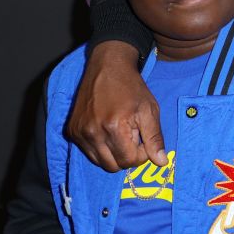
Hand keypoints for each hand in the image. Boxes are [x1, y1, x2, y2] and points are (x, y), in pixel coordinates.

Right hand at [66, 41, 166, 171]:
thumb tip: (161, 162)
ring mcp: (79, 132)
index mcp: (114, 127)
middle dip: (127, 155)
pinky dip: (99, 147)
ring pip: (99, 162)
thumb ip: (154, 138)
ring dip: (113, 153)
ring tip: (120, 132)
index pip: (129, 160)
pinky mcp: (72, 131)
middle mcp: (92, 133)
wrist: (108, 67)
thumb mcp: (149, 110)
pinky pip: (88, 152)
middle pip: (113, 166)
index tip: (143, 138)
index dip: (141, 153)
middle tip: (132, 136)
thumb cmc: (132, 88)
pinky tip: (106, 130)